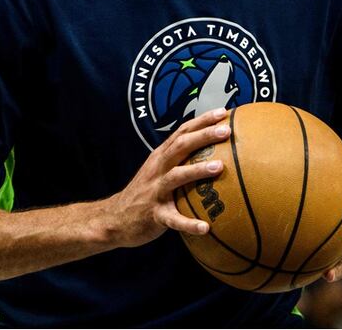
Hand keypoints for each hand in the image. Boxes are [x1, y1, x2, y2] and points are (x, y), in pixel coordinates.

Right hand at [105, 108, 230, 248]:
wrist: (114, 218)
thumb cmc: (146, 192)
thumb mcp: (159, 171)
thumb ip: (180, 161)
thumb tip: (214, 154)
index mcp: (160, 157)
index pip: (182, 132)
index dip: (202, 121)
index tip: (223, 112)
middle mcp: (157, 169)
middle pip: (180, 146)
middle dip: (203, 136)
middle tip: (227, 130)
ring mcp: (155, 191)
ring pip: (176, 177)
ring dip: (197, 170)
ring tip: (220, 167)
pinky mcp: (154, 215)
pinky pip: (173, 219)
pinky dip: (189, 223)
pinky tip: (205, 228)